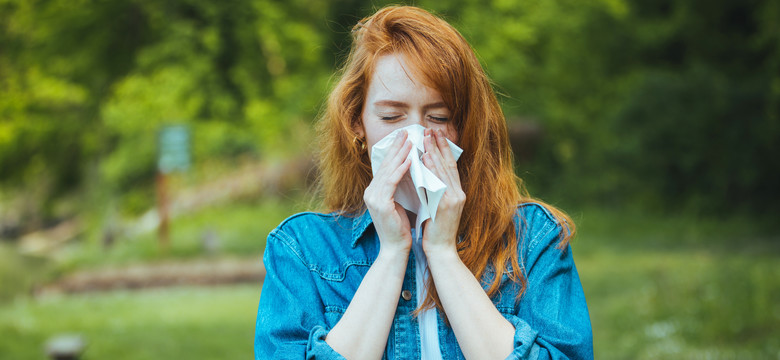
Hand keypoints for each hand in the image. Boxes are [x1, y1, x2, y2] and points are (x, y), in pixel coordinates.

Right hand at [364, 130, 413, 255]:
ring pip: (388, 170)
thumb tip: (411, 169)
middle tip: (406, 132)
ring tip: (410, 141)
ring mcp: (373, 197)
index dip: (394, 151)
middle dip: (396, 147)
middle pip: (385, 165)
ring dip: (400, 154)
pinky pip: (392, 182)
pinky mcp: (380, 203)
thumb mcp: (400, 202)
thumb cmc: (401, 227)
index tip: (404, 138)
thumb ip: (401, 187)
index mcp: (374, 191)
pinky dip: (401, 169)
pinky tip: (410, 160)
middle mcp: (371, 192)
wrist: (396, 249)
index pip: (385, 167)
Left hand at [421, 128, 464, 256]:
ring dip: (435, 151)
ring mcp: (454, 199)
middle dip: (440, 145)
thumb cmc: (435, 230)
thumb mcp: (437, 206)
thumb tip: (424, 173)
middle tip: (431, 129)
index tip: (436, 135)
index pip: (450, 166)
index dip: (444, 149)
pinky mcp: (446, 205)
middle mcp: (458, 193)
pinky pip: (439, 182)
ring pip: (444, 170)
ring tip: (427, 137)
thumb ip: (434, 190)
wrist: (440, 250)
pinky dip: (432, 169)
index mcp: (457, 193)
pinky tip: (426, 157)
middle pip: (449, 164)